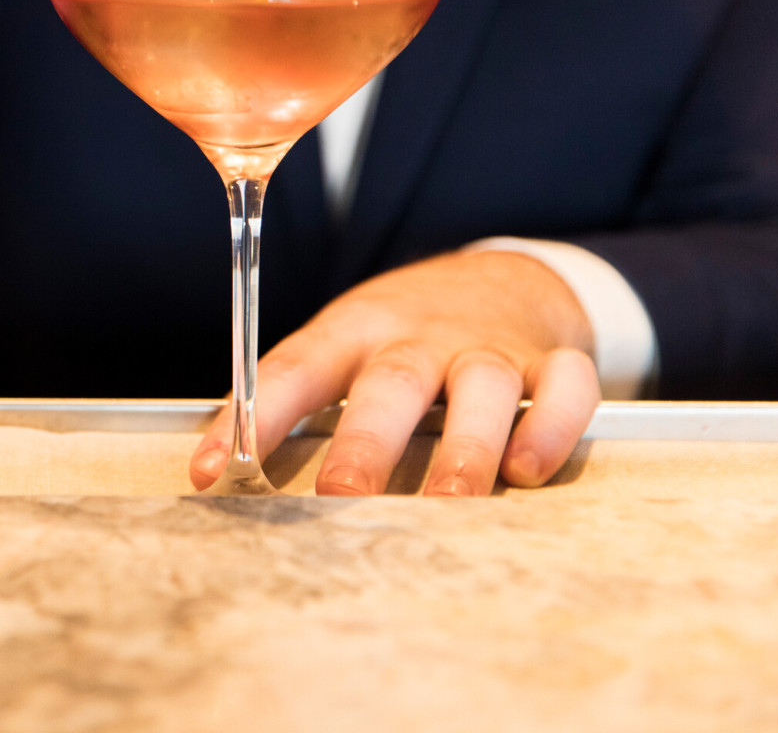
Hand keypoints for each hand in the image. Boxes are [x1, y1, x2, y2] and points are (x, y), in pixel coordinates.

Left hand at [189, 250, 601, 495]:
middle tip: (342, 497)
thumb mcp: (341, 344)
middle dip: (365, 444)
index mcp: (350, 332)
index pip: (291, 371)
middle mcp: (417, 338)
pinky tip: (527, 470)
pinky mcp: (551, 362)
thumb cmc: (402, 332)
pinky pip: (564, 388)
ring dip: (465, 447)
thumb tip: (218, 467)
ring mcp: (487, 348)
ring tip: (448, 501)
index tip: (213, 474)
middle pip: (389, 384)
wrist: (504, 277)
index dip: (250, 420)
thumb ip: (295, 398)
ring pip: (481, 388)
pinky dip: (551, 426)